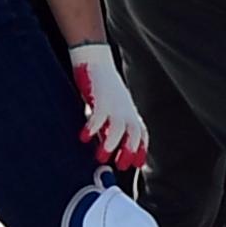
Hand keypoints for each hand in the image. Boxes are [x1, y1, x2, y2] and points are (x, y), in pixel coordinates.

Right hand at [70, 42, 149, 171]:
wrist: (96, 60)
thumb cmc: (102, 86)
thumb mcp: (111, 107)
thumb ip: (110, 125)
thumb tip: (106, 145)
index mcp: (130, 111)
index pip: (141, 133)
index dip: (141, 149)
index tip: (137, 165)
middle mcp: (125, 109)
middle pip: (134, 133)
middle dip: (129, 151)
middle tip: (120, 166)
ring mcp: (114, 103)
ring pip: (118, 127)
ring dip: (111, 144)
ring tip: (101, 157)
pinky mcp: (100, 97)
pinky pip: (99, 116)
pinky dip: (92, 128)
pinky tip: (84, 138)